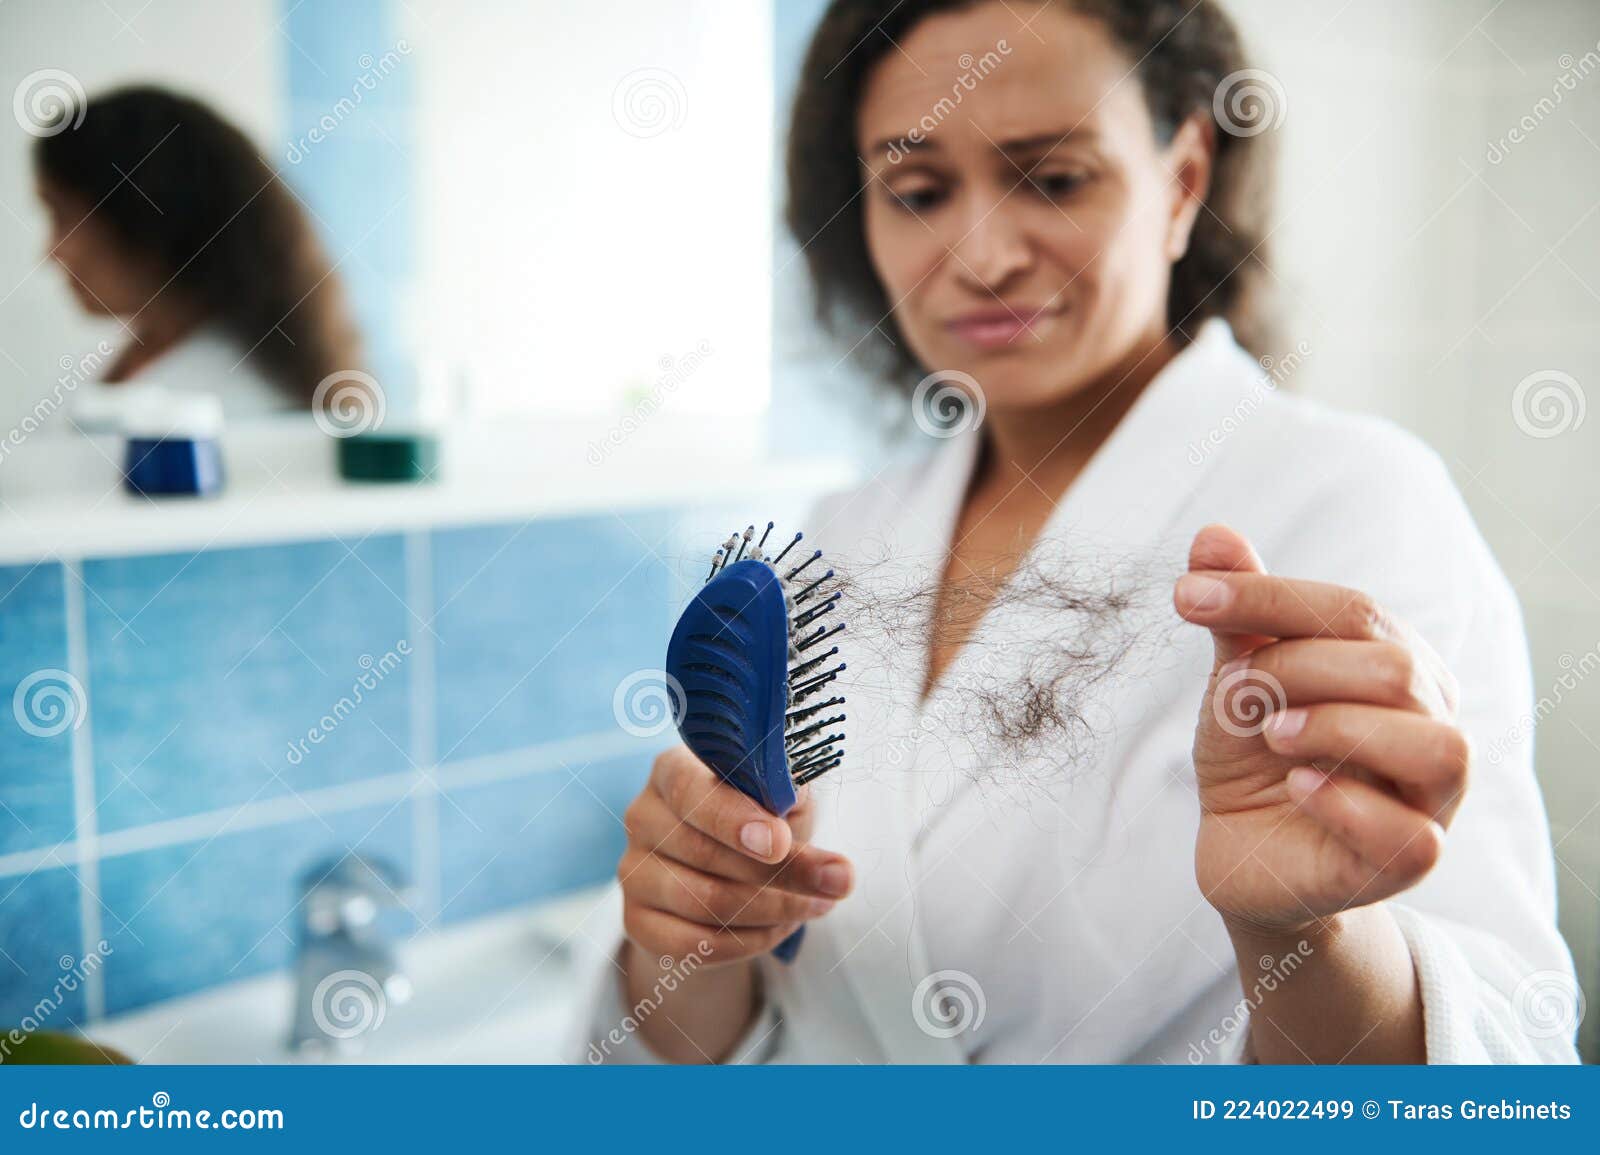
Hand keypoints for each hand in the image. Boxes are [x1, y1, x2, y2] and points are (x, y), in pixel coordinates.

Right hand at [618, 745, 853, 965]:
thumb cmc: (758, 822)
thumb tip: (794, 793)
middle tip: (839, 881)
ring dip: (775, 909)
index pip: (690, 791)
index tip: (780, 842)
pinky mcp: (637, 922)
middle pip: (705, 853)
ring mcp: (633, 871)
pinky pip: (696, 945)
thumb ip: (785, 792)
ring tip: (819, 903)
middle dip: (783, 872)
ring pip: (706, 903)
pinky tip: (782, 927)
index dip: (734, 819)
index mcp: (671, 771)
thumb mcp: (779, 799)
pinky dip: (750, 941)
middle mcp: (642, 817)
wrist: (726, 876)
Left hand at [1176, 525, 1466, 935]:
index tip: (1186, 597)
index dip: (1267, 597)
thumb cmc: (1253, 754)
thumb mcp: (1238, 677)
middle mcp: (1431, 724)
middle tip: (1235, 690)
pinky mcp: (1408, 862)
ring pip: (1436, 746)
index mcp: (1400, 665)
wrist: (1242, 849)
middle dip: (1300, 666)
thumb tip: (1212, 534)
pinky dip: (1348, 803)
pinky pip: (1413, 836)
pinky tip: (1296, 787)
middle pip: (1395, 669)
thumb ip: (1239, 615)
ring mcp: (1430, 799)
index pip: (1353, 611)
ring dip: (1340, 728)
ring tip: (1271, 732)